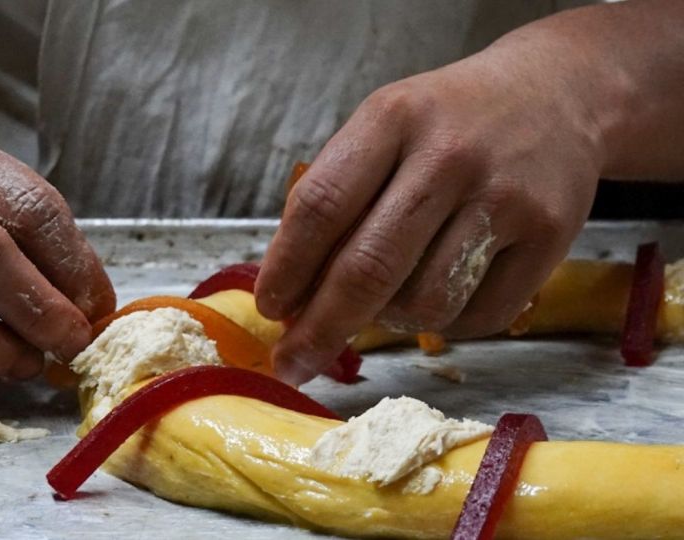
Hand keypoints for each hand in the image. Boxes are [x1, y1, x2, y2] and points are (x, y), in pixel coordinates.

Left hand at [256, 39, 603, 384]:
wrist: (556, 94)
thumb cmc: (449, 122)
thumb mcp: (384, 127)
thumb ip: (338, 196)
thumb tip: (294, 295)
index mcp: (393, 119)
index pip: (322, 207)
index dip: (286, 269)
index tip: (268, 309)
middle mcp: (449, 157)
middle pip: (367, 269)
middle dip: (320, 329)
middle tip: (293, 361)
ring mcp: (504, 199)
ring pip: (424, 304)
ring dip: (387, 323)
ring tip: (383, 303)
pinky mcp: (551, 238)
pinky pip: (478, 317)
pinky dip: (445, 324)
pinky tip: (440, 294)